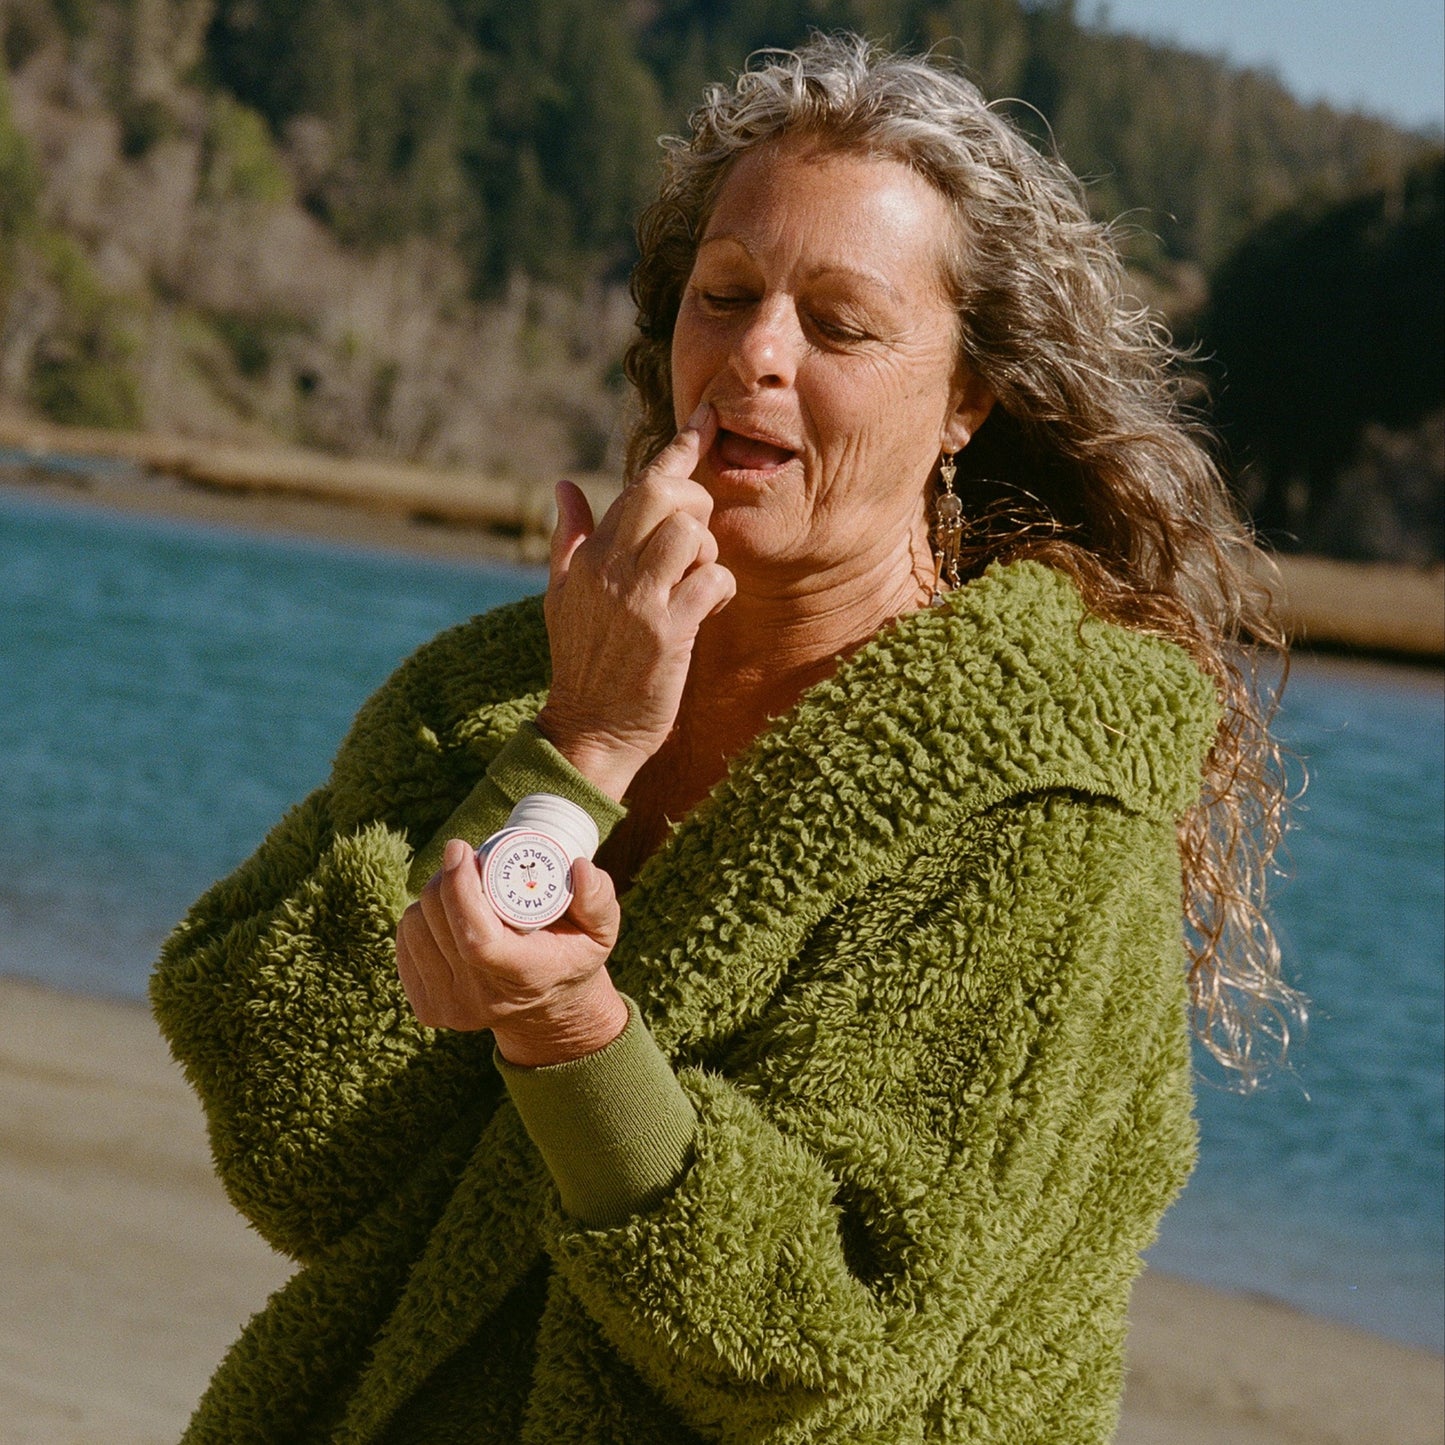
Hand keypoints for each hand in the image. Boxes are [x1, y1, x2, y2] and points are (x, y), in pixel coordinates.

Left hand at [396, 840, 628, 1066]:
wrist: (547, 1009)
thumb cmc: (572, 954)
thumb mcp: (600, 930)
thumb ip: (598, 898)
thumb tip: (579, 866)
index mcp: (524, 978)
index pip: (477, 941)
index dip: (460, 890)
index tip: (461, 849)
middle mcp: (481, 1001)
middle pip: (439, 923)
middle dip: (446, 878)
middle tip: (468, 860)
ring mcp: (449, 1008)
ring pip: (414, 926)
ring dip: (431, 896)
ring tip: (461, 890)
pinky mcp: (427, 1008)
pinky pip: (404, 942)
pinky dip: (419, 917)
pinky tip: (445, 916)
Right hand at [536, 404, 735, 798]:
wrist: (587, 730)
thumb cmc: (582, 662)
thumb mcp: (562, 596)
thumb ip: (569, 537)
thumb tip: (563, 485)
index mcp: (590, 554)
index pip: (640, 484)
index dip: (681, 446)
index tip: (709, 417)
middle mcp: (610, 568)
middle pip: (668, 494)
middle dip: (698, 507)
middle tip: (696, 545)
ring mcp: (638, 598)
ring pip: (694, 534)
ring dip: (708, 555)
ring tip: (694, 585)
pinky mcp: (667, 632)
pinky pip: (713, 582)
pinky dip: (721, 592)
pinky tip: (705, 613)